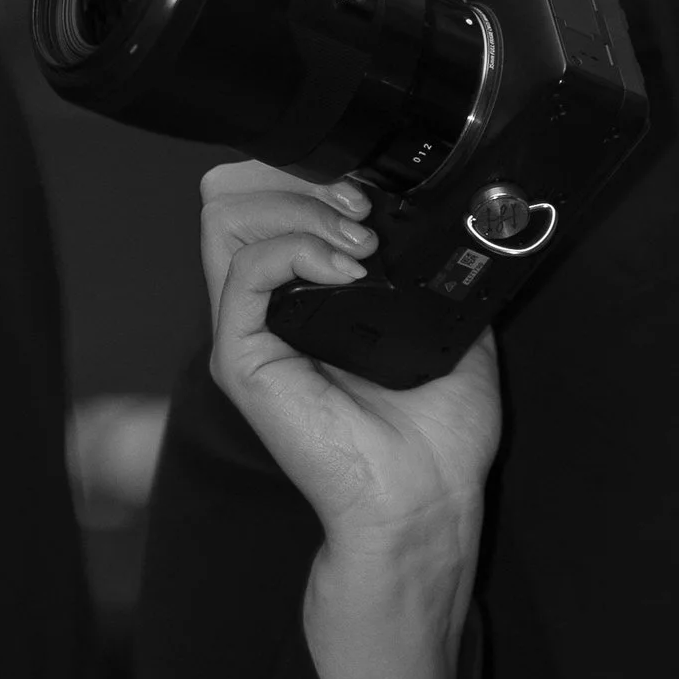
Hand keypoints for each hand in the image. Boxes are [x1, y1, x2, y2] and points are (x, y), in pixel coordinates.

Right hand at [201, 162, 500, 563]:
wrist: (426, 495)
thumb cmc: (438, 439)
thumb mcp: (453, 329)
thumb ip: (433, 274)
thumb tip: (445, 228)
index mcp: (310, 301)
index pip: (274, 206)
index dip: (313, 182)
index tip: (370, 198)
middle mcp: (271, 310)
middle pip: (238, 199)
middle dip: (300, 182)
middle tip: (359, 212)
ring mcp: (251, 332)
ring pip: (225, 220)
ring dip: (296, 211)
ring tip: (354, 244)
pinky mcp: (242, 358)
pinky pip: (242, 271)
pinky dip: (293, 249)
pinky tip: (345, 270)